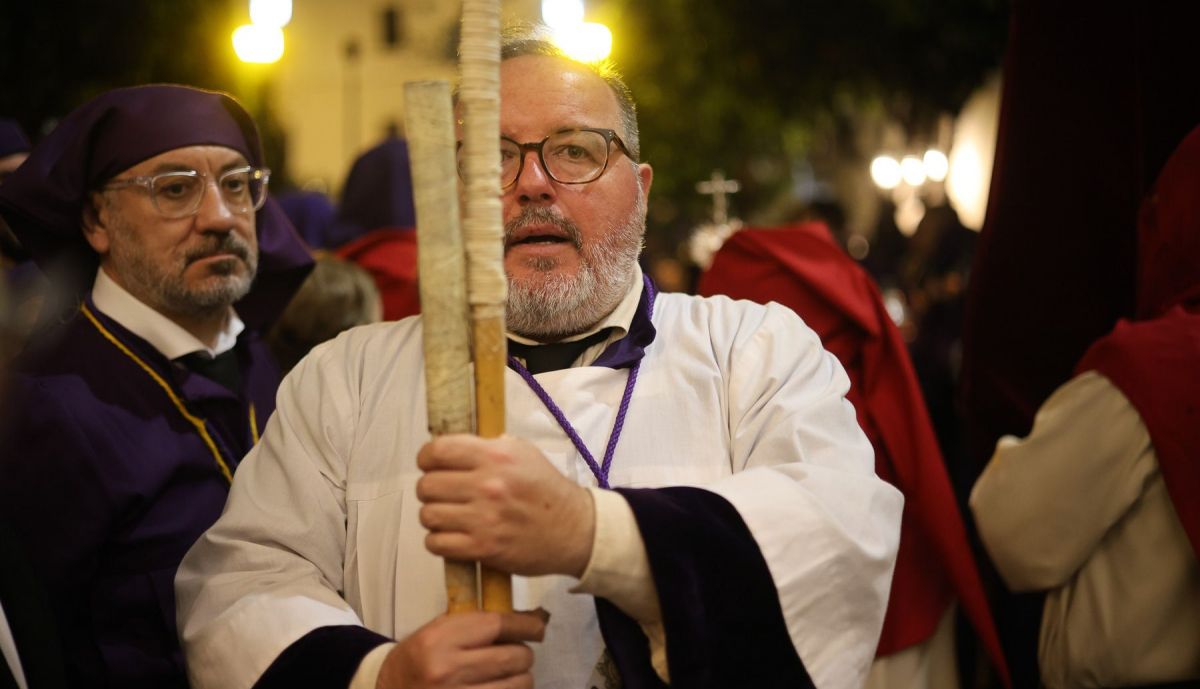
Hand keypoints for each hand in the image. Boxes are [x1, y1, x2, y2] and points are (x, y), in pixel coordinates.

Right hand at [376, 610, 546, 688]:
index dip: (525, 624)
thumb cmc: (419, 658)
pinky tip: (501, 687)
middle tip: (518, 654)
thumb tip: (530, 617)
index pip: (498, 625)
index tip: (536, 626)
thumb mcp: (438, 631)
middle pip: (514, 656)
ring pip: (518, 685)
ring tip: (511, 674)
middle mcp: (447, 670)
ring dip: (521, 678)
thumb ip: (477, 623)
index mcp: (439, 640)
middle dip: (523, 654)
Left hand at [416, 434, 594, 576]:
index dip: (426, 457)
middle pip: (427, 485)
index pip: (438, 451)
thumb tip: (452, 447)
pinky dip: (438, 541)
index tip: (429, 464)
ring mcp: (484, 519)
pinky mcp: (484, 548)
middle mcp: (488, 485)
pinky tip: (451, 536)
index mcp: (496, 457)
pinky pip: (437, 544)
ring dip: (433, 516)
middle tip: (442, 493)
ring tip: (448, 516)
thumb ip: (489, 446)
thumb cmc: (547, 490)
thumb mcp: (524, 453)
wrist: (574, 529)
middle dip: (429, 489)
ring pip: (428, 515)